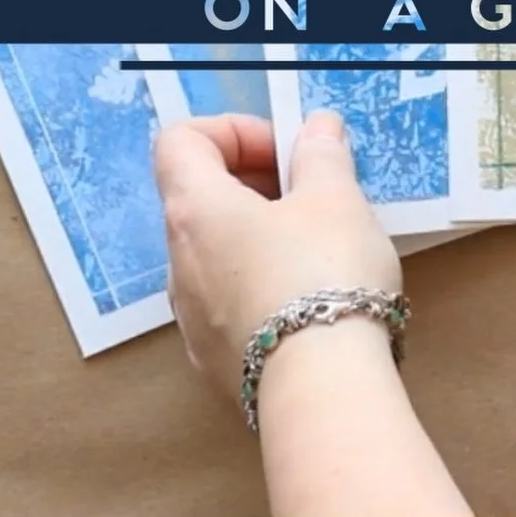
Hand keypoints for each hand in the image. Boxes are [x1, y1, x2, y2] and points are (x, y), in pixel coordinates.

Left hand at [153, 110, 400, 399]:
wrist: (323, 388)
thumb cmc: (324, 277)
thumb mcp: (337, 199)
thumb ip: (321, 155)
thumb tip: (315, 128)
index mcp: (196, 210)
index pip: (181, 141)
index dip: (233, 132)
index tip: (285, 153)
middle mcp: (178, 262)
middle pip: (200, 199)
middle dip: (256, 185)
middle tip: (313, 196)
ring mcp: (190, 317)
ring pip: (216, 255)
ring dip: (259, 238)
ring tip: (320, 251)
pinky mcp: (212, 361)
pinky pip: (229, 304)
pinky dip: (261, 287)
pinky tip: (310, 303)